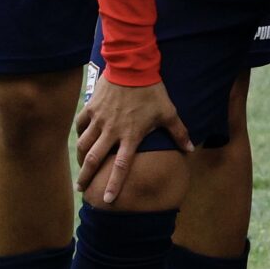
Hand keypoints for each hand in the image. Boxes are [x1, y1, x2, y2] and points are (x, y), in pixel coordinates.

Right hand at [75, 79, 191, 202]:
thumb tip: (191, 149)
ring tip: (79, 169)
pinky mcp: (91, 108)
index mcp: (131, 135)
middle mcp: (112, 131)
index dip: (114, 183)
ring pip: (83, 144)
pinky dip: (78, 134)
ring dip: (79, 159)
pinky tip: (78, 141)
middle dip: (86, 177)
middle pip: (94, 160)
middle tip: (81, 190)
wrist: (133, 68)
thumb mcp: (169, 112)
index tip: (108, 200)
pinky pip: (80, 125)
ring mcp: (99, 120)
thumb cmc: (152, 92)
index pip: (122, 166)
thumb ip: (179, 133)